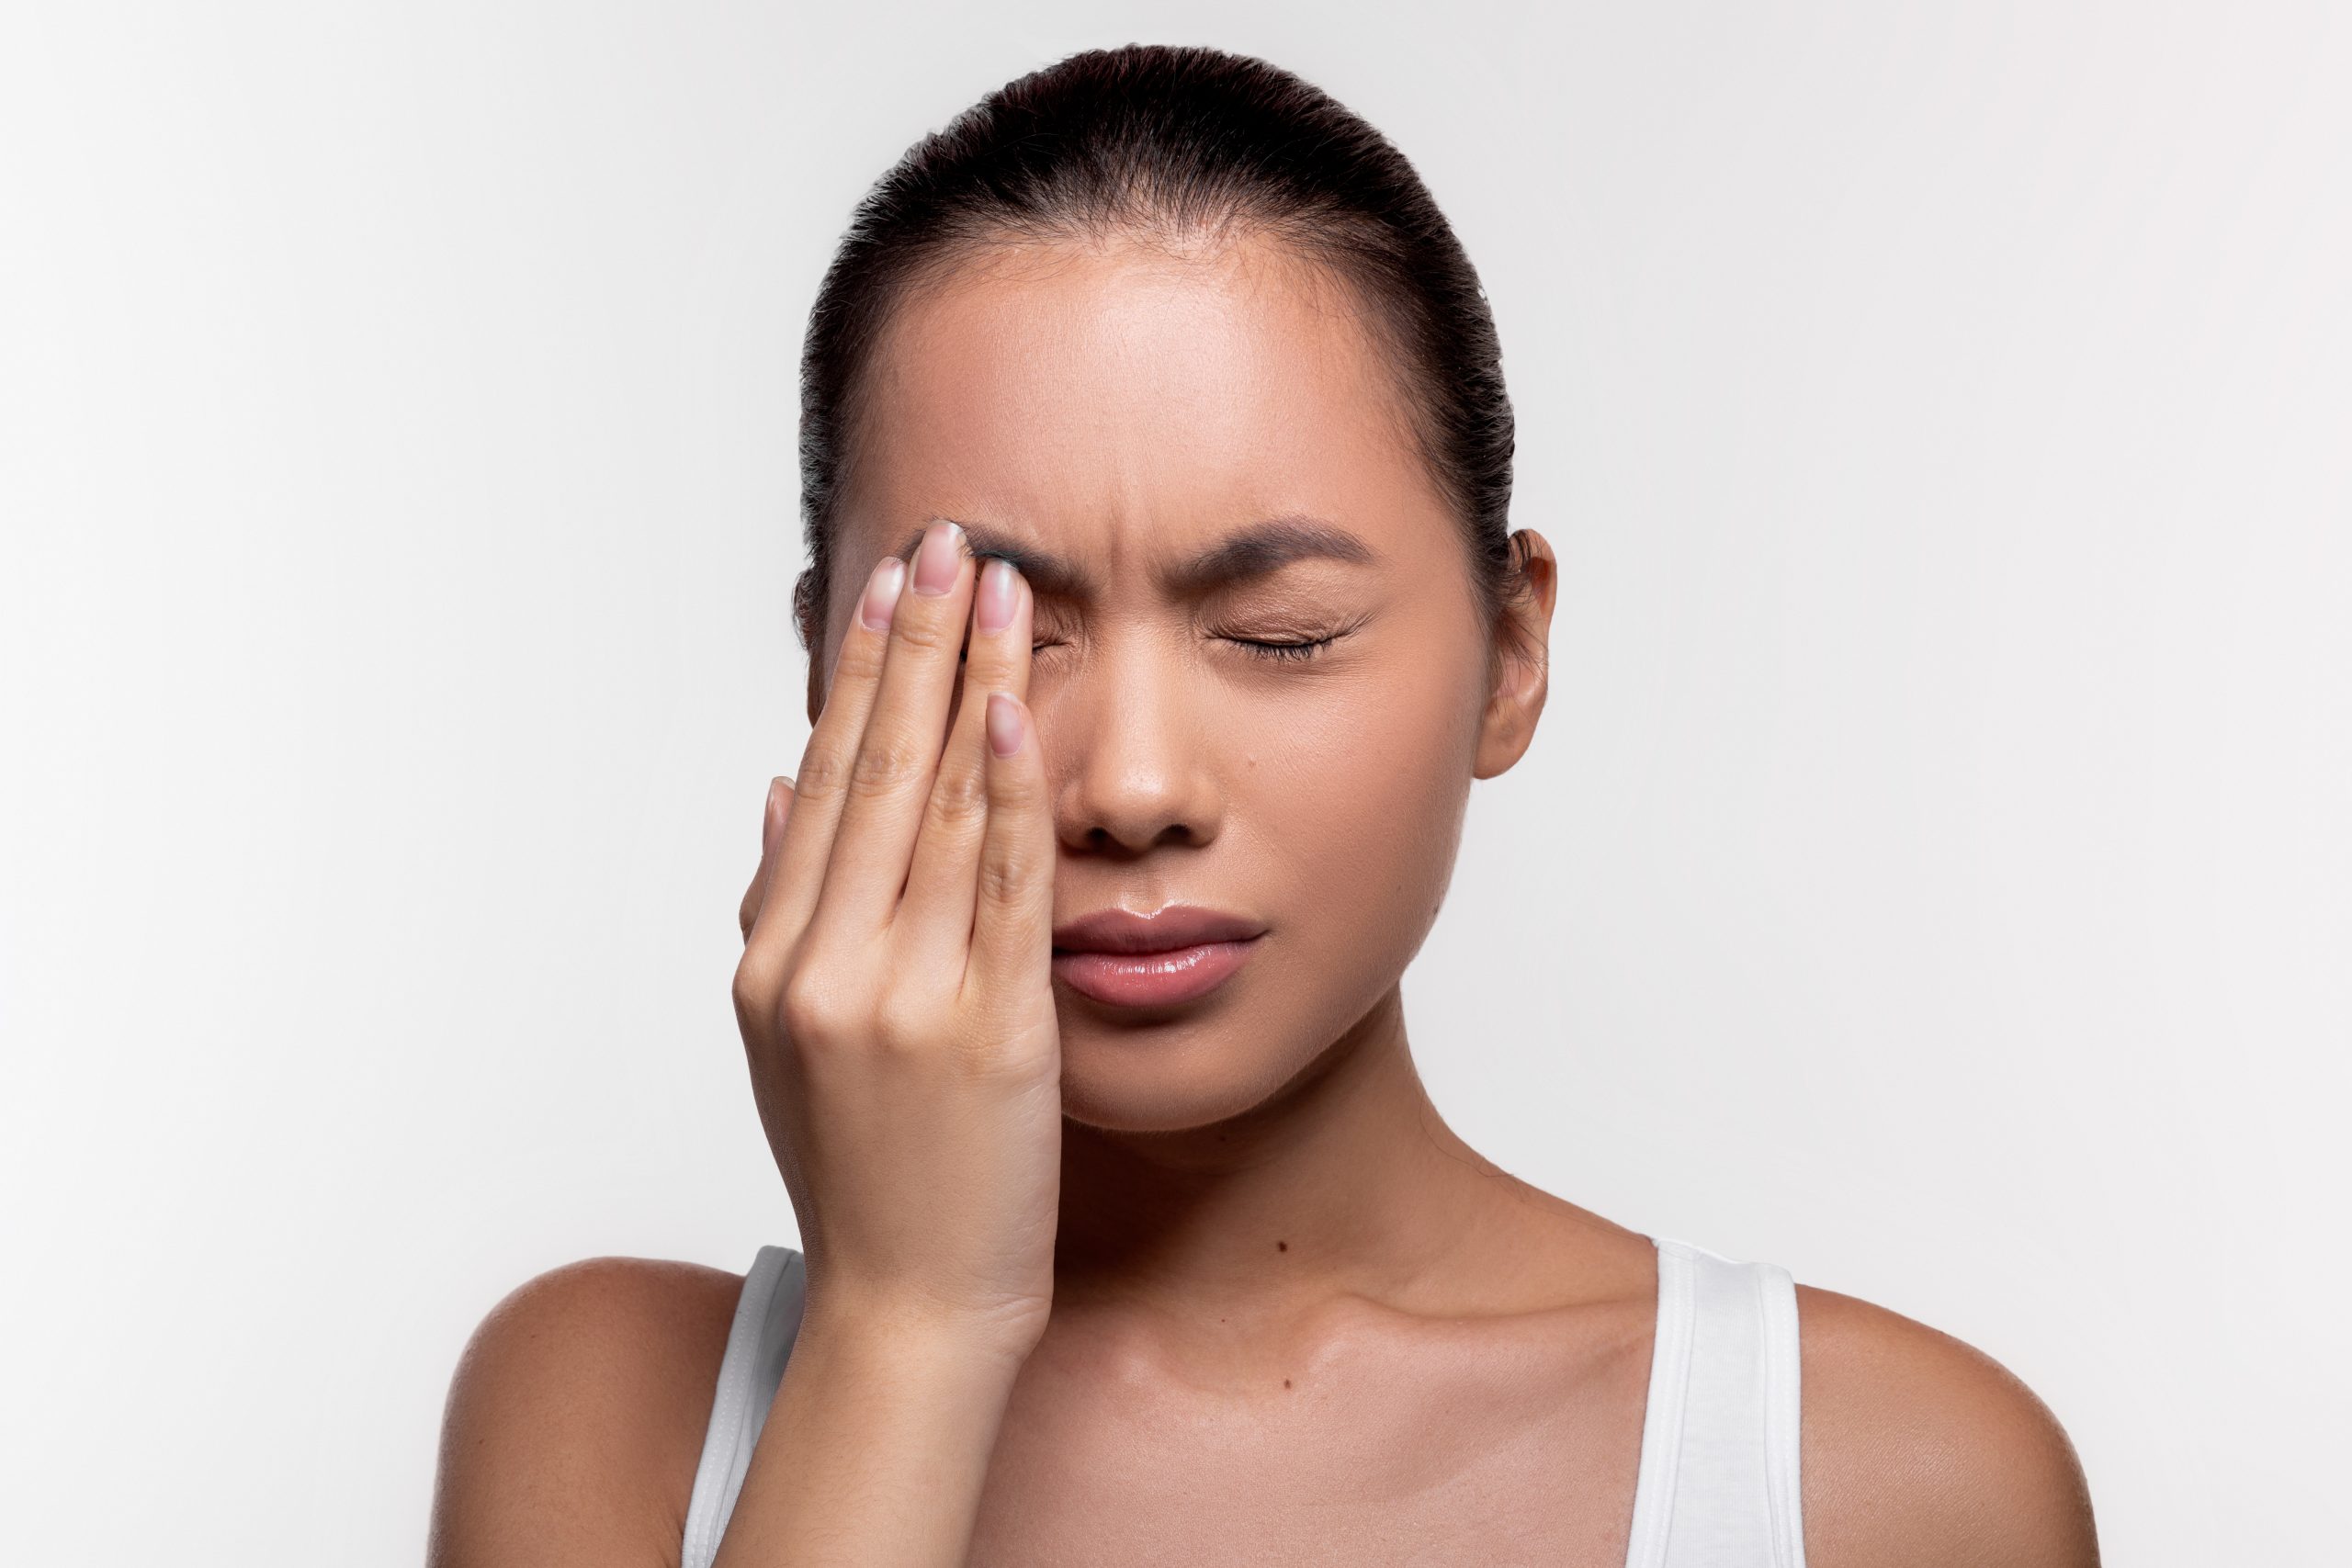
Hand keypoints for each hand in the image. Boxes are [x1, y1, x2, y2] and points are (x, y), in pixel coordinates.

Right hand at [732, 520, 1060, 1359]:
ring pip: (932, 807)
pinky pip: (999, 885)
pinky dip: (1008, 792)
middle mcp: (821, 964)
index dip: (857, 673)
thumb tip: (776, 790)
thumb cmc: (864, 1176)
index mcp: (773, 959)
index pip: (821, 781)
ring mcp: (899, 996)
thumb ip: (783, 911)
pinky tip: (1021, 710)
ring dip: (968, 684)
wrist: (909, 1306)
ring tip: (996, 587)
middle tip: (943, 539)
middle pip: (871, 770)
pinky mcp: (985, 1030)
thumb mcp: (786, 1042)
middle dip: (912, 645)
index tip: (885, 583)